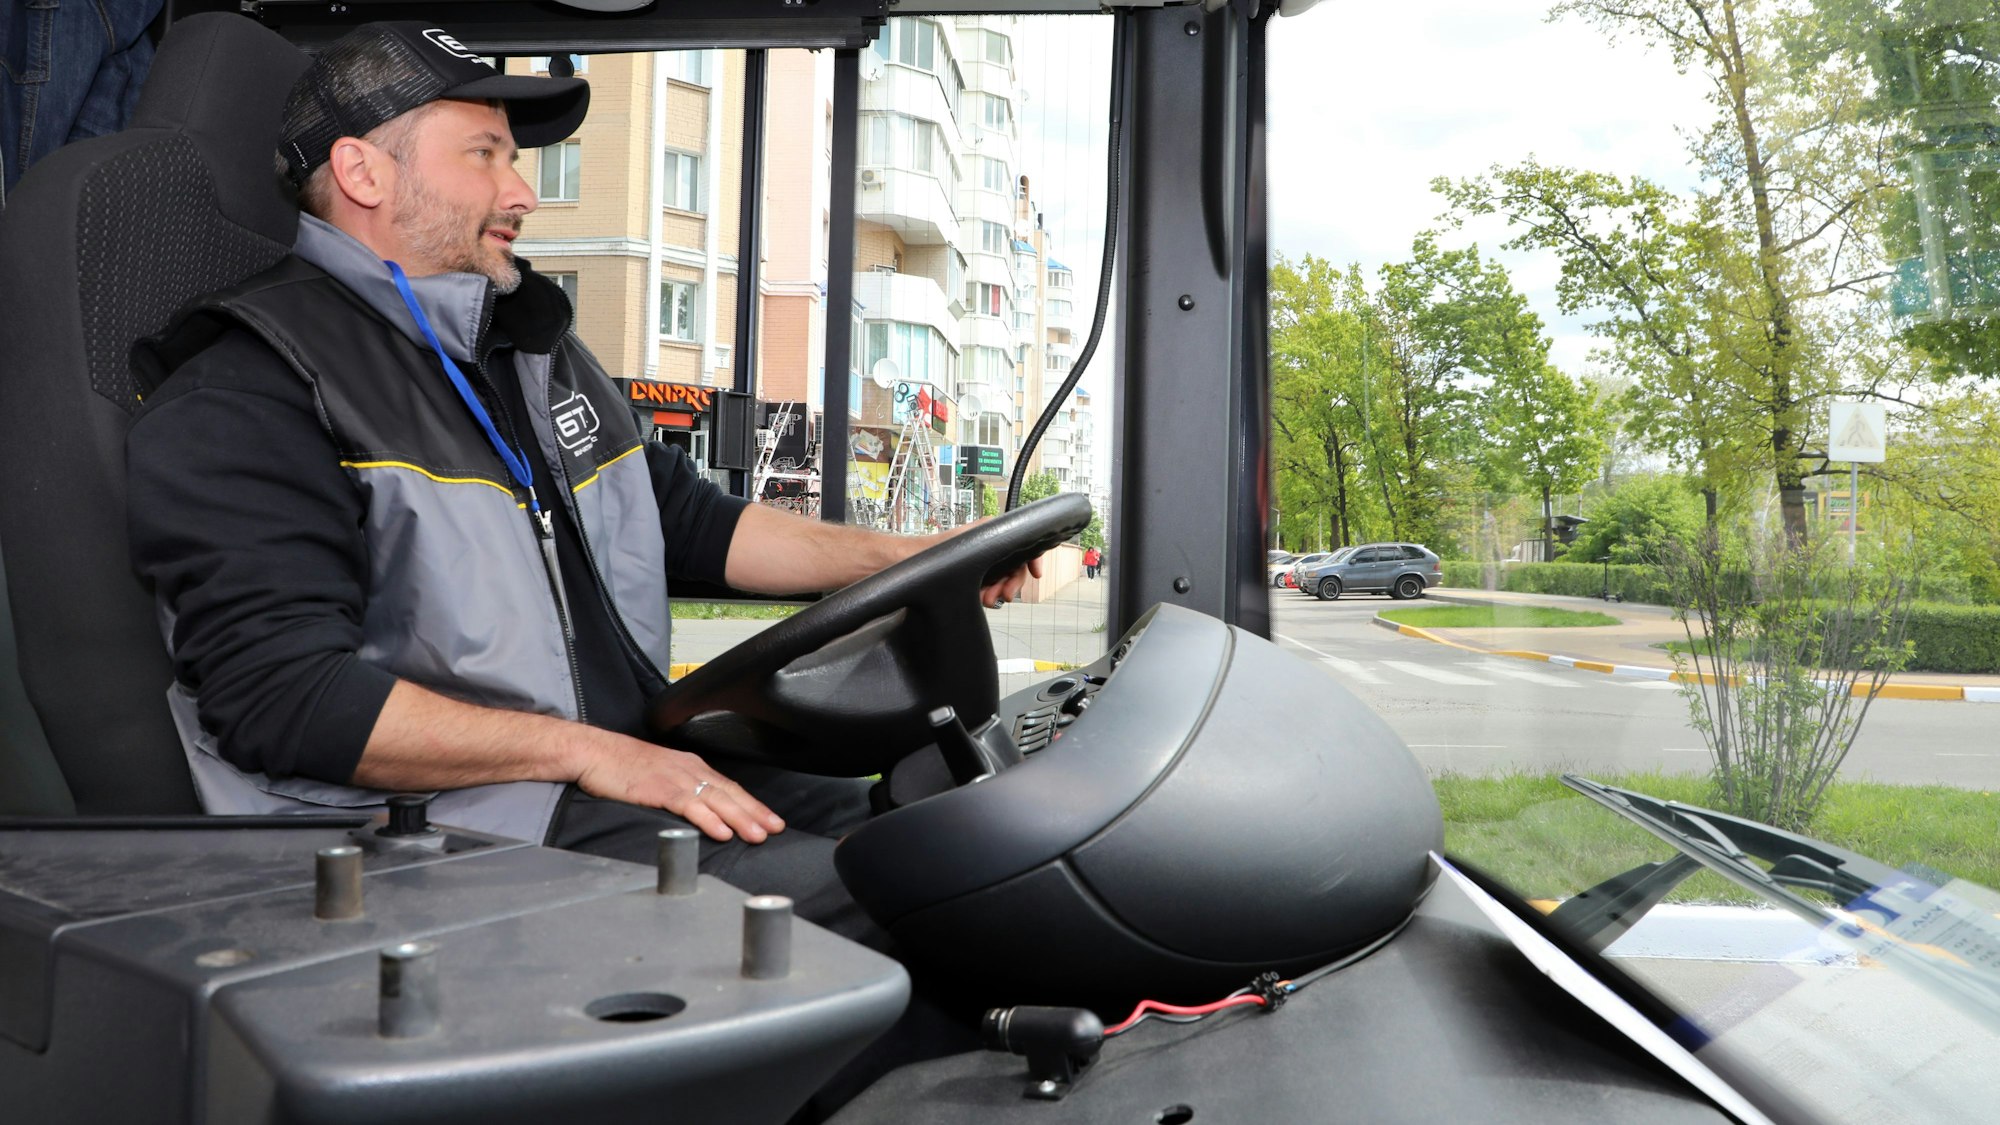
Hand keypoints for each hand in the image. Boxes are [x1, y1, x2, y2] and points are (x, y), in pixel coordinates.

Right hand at [575, 737, 784, 843]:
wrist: (592, 752)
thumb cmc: (620, 766)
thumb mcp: (657, 775)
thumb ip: (678, 791)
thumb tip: (696, 812)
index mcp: (690, 766)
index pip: (728, 787)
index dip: (751, 804)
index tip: (770, 819)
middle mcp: (689, 769)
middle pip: (729, 793)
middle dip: (755, 812)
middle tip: (776, 829)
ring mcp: (675, 778)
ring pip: (716, 800)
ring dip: (740, 818)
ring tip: (758, 835)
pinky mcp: (658, 788)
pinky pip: (690, 805)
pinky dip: (708, 819)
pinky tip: (722, 831)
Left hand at [924, 517, 1046, 608]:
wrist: (903, 564)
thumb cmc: (927, 553)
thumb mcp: (963, 547)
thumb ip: (990, 547)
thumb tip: (1016, 559)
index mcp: (989, 531)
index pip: (1022, 542)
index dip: (1033, 558)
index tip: (1036, 574)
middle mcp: (988, 544)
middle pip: (1016, 565)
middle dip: (1011, 584)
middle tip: (1002, 596)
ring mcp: (981, 560)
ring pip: (1004, 578)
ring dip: (999, 593)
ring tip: (987, 601)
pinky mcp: (973, 575)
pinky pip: (990, 586)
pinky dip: (989, 595)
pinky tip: (981, 600)